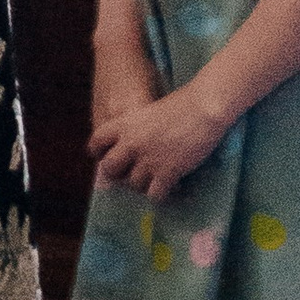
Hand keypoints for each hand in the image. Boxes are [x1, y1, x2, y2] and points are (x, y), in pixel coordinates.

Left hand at [90, 48, 233, 202]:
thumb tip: (132, 145)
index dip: (101, 152)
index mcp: (123, 124)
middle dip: (119, 174)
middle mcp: (130, 143)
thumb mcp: (148, 112)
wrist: (204, 107)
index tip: (111, 156)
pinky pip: (155, 195)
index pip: (96, 143)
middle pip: (110, 169)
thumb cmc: (181, 104)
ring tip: (156, 179)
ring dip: (144, 184)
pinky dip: (161, 194)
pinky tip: (170, 187)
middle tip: (132, 173)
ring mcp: (148, 159)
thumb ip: (135, 129)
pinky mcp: (167, 172)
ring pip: (133, 185)